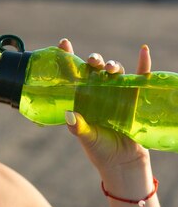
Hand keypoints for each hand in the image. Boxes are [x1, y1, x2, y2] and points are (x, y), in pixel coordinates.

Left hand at [57, 38, 151, 171]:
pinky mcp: (134, 97)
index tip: (63, 44)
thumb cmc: (100, 150)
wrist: (122, 162)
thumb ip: (78, 127)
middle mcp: (99, 92)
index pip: (74, 75)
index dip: (68, 59)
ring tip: (109, 68)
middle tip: (92, 60)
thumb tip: (69, 115)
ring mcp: (117, 93)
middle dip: (93, 60)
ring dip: (112, 65)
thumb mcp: (87, 138)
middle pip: (95, 69)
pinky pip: (140, 78)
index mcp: (83, 98)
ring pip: (115, 72)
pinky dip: (143, 64)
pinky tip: (143, 52)